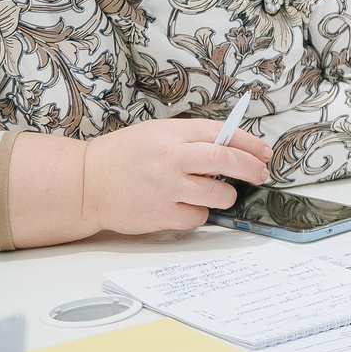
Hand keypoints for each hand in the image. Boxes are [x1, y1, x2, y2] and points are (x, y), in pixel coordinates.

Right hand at [78, 119, 272, 235]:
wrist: (85, 183)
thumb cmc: (124, 156)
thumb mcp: (157, 134)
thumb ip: (191, 138)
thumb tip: (233, 146)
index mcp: (172, 134)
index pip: (222, 134)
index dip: (250, 144)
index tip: (264, 152)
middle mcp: (171, 159)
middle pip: (226, 160)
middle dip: (251, 168)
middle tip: (261, 174)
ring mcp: (166, 188)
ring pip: (218, 195)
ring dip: (226, 196)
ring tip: (214, 193)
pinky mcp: (160, 215)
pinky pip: (197, 218)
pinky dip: (199, 214)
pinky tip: (187, 207)